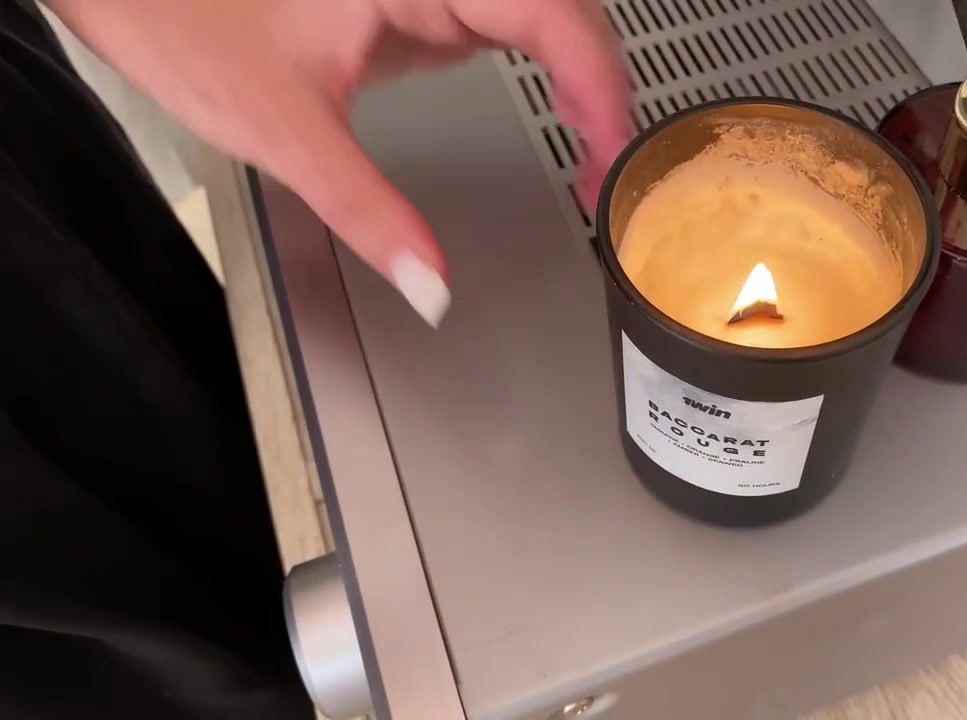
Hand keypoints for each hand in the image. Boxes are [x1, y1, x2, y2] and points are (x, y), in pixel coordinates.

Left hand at [48, 0, 631, 326]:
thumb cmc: (175, 13)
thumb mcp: (282, 128)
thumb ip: (367, 211)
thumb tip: (430, 285)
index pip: (549, 14)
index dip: (597, 87)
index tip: (614, 154)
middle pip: (558, 10)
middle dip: (596, 88)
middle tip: (607, 172)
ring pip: (535, 12)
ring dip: (573, 76)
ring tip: (590, 150)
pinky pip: (496, 20)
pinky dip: (533, 68)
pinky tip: (545, 109)